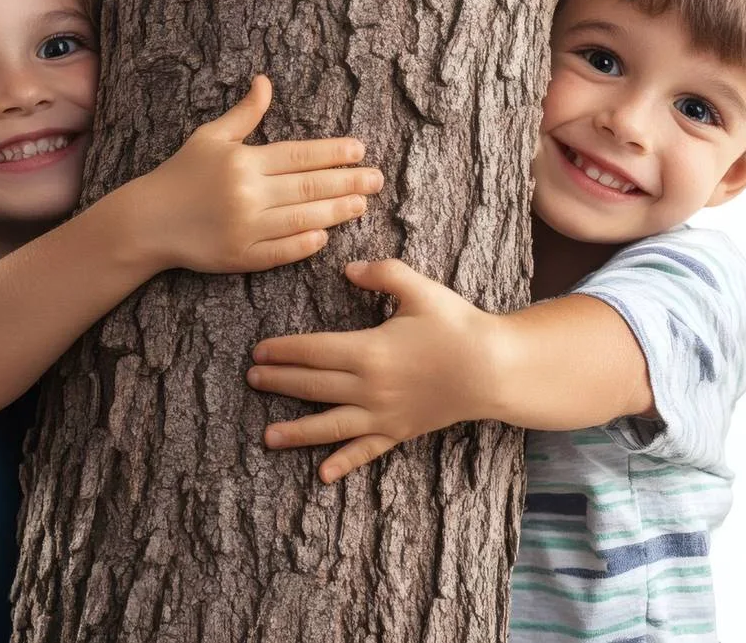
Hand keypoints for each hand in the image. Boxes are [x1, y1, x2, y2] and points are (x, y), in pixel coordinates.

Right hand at [135, 75, 383, 273]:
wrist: (148, 221)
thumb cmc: (181, 175)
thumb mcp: (210, 137)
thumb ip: (244, 114)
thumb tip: (265, 82)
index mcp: (244, 161)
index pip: (300, 155)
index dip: (334, 152)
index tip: (360, 150)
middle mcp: (248, 194)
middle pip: (310, 186)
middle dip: (348, 182)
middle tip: (377, 179)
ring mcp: (245, 227)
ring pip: (303, 219)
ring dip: (336, 212)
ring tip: (361, 205)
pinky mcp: (240, 257)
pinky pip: (282, 252)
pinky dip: (306, 244)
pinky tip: (326, 236)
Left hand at [246, 259, 504, 482]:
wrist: (494, 369)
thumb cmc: (457, 325)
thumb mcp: (419, 290)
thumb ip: (381, 275)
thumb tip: (347, 270)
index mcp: (370, 350)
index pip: (314, 350)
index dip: (284, 350)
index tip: (258, 350)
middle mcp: (371, 387)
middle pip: (314, 385)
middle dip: (280, 382)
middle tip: (251, 379)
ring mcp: (384, 414)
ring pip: (330, 425)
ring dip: (297, 431)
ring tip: (267, 437)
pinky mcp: (399, 431)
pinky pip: (367, 450)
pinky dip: (344, 463)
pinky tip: (322, 475)